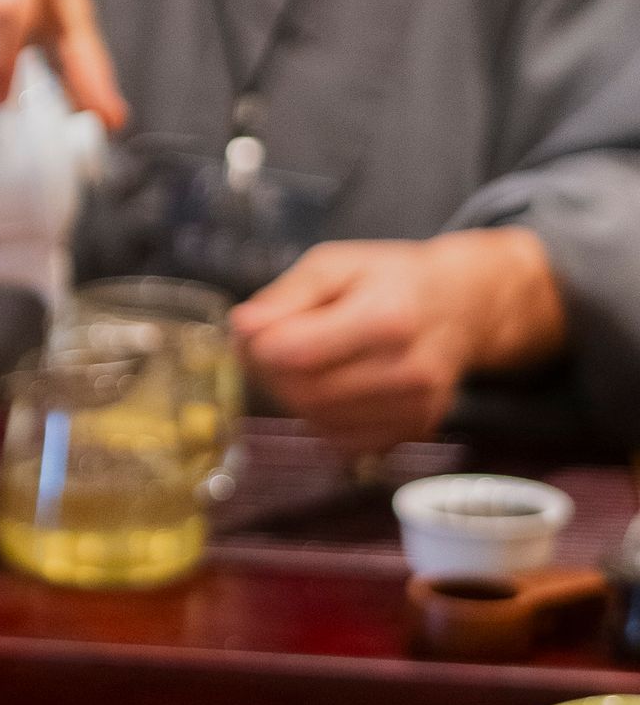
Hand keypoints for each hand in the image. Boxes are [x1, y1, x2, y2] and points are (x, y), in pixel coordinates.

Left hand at [230, 229, 565, 454]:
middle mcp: (408, 370)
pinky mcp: (414, 431)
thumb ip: (286, 296)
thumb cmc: (391, 279)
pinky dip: (322, 416)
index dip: (258, 346)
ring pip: (318, 421)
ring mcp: (416, 407)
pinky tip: (332, 384)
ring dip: (293, 395)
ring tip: (302, 360)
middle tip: (269, 345)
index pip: (295, 353)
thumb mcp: (335, 264)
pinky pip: (342, 440)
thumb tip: (241, 327)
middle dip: (270, 372)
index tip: (251, 329)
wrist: (463, 305)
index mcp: (387, 318)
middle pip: (303, 392)